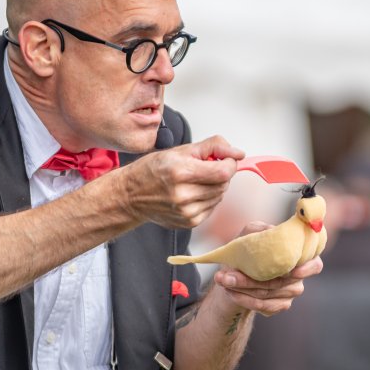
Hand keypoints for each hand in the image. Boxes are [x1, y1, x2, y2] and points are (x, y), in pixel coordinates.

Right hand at [116, 135, 243, 228]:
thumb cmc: (152, 170)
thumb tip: (237, 153)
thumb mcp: (181, 150)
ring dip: (214, 187)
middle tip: (204, 169)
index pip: (224, 171)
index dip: (229, 163)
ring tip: (195, 181)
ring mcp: (187, 212)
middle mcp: (184, 195)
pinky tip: (192, 193)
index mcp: (181, 172)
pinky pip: (212, 208)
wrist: (131, 195)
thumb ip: (213, 147)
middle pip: (223, 184)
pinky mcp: (189, 222)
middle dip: (220, 174)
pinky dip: (207, 199)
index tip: (223, 159)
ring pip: (220, 196)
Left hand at [213, 222, 323, 315]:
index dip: (307, 269)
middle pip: (280, 281)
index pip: (315, 264)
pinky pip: (264, 306)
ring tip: (222, 279)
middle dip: (251, 278)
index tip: (293, 271)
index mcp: (298, 256)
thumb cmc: (247, 250)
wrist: (236, 275)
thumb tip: (269, 232)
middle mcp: (298, 277)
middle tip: (225, 274)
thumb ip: (259, 230)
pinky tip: (230, 292)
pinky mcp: (279, 306)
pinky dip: (244, 299)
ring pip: (268, 294)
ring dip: (242, 288)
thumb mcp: (249, 235)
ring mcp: (290, 293)